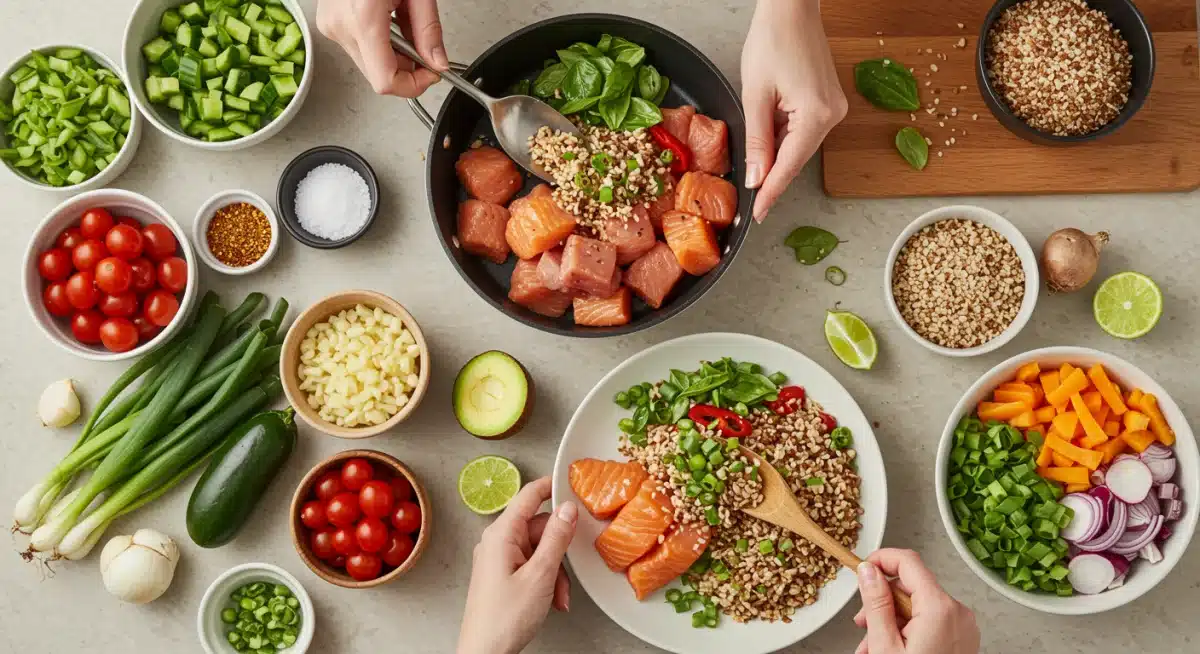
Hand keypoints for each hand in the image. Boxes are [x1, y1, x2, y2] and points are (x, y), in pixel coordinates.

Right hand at [316, 0, 446, 96]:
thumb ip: (429, 30)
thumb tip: (437, 62)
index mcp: (363, 19)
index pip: (385, 81)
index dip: (413, 85)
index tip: (430, 75)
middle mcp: (341, 26)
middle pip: (378, 76)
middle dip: (406, 69)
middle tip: (423, 47)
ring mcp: (331, 25)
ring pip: (369, 64)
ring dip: (393, 55)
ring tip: (402, 22)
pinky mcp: (329, 23)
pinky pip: (359, 48)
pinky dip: (379, 43)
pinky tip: (387, 20)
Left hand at [457, 477, 576, 653]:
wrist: (484, 653)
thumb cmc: (503, 618)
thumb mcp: (540, 574)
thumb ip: (556, 538)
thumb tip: (568, 509)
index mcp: (501, 534)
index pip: (529, 495)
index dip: (552, 485)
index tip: (572, 482)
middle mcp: (497, 542)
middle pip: (539, 527)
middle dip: (560, 547)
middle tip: (572, 563)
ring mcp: (499, 559)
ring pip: (539, 550)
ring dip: (555, 570)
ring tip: (558, 594)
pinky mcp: (503, 575)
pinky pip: (532, 566)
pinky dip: (546, 580)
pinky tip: (552, 600)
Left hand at [740, 0, 846, 219]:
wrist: (791, 8)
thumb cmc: (772, 40)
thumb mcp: (755, 94)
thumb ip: (757, 140)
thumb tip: (757, 178)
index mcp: (816, 115)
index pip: (789, 166)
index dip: (771, 193)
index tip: (759, 214)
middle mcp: (832, 115)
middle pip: (796, 158)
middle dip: (772, 178)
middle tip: (753, 203)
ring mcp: (833, 108)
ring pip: (798, 146)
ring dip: (776, 157)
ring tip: (755, 173)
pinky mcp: (828, 101)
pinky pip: (802, 131)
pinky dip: (784, 140)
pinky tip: (768, 145)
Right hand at [853, 549, 979, 653]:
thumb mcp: (885, 646)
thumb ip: (876, 604)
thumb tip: (869, 572)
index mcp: (939, 608)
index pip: (908, 562)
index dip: (881, 560)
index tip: (862, 569)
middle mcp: (957, 612)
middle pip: (911, 587)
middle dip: (882, 602)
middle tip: (862, 624)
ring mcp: (963, 627)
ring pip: (918, 607)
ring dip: (892, 621)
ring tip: (874, 648)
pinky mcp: (963, 639)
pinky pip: (931, 622)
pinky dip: (909, 631)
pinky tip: (893, 650)